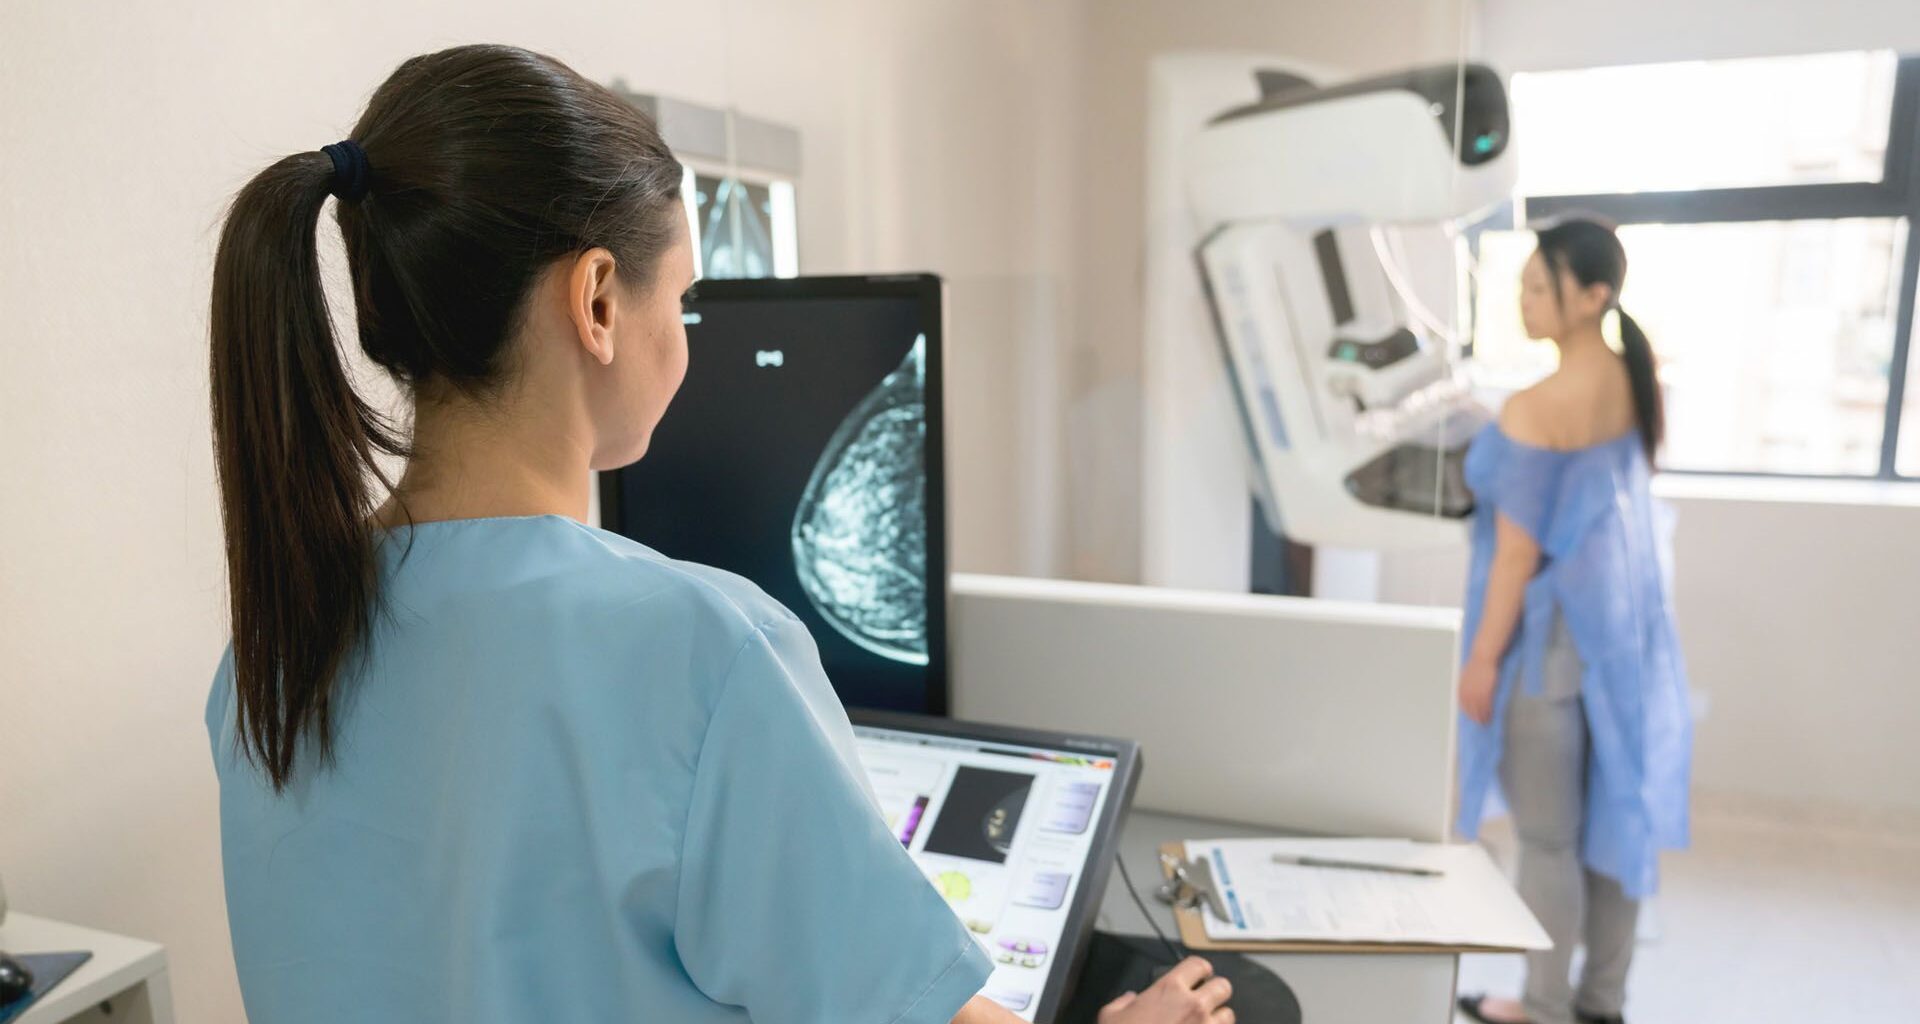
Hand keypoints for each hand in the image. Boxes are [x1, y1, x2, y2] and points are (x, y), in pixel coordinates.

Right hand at [1097, 956, 1233, 1023]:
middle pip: (1222, 986)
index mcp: (1169, 990)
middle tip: (1206, 999)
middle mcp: (1193, 1006)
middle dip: (1216, 991)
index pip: (1198, 965)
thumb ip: (1122, 1002)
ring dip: (1219, 1018)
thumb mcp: (1110, 1016)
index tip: (1199, 975)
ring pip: (1229, 1015)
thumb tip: (1129, 999)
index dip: (1200, 969)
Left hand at [1458, 655, 1498, 725]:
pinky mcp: (1485, 690)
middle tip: (1479, 723)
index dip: (1467, 711)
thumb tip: (1466, 693)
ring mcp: (1476, 691)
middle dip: (1474, 716)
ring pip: (1478, 708)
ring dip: (1481, 716)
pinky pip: (1485, 704)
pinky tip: (1490, 715)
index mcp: (1461, 687)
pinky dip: (1487, 711)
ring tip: (1485, 722)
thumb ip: (1465, 685)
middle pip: (1469, 708)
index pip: (1462, 703)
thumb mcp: (1466, 675)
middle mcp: (1466, 690)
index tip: (1471, 716)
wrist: (1483, 657)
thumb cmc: (1476, 665)